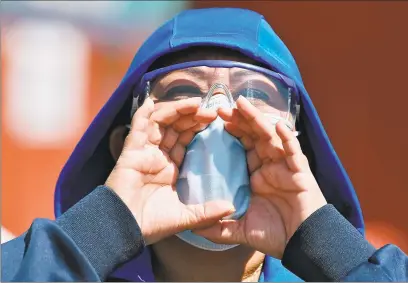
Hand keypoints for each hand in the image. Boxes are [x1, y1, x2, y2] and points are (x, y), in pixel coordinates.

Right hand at [105, 97, 235, 244]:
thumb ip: (207, 212)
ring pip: (159, 123)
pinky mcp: (130, 153)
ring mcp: (143, 153)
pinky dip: (143, 115)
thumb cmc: (151, 224)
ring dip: (176, 111)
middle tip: (210, 111)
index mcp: (170, 168)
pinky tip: (151, 102)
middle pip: (174, 128)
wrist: (124, 231)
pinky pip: (137, 129)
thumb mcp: (185, 217)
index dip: (197, 127)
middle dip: (191, 116)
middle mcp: (157, 157)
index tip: (214, 119)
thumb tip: (231, 207)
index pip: (184, 140)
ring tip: (195, 104)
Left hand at [194, 96, 326, 258]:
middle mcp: (270, 166)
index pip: (242, 146)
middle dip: (240, 120)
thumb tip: (193, 229)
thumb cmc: (274, 235)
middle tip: (223, 107)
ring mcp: (286, 167)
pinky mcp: (301, 173)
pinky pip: (294, 152)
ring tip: (242, 104)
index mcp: (256, 175)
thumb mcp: (240, 230)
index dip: (231, 132)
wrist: (303, 245)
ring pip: (271, 137)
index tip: (214, 120)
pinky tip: (278, 126)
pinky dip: (287, 139)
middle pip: (254, 136)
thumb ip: (219, 227)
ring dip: (258, 120)